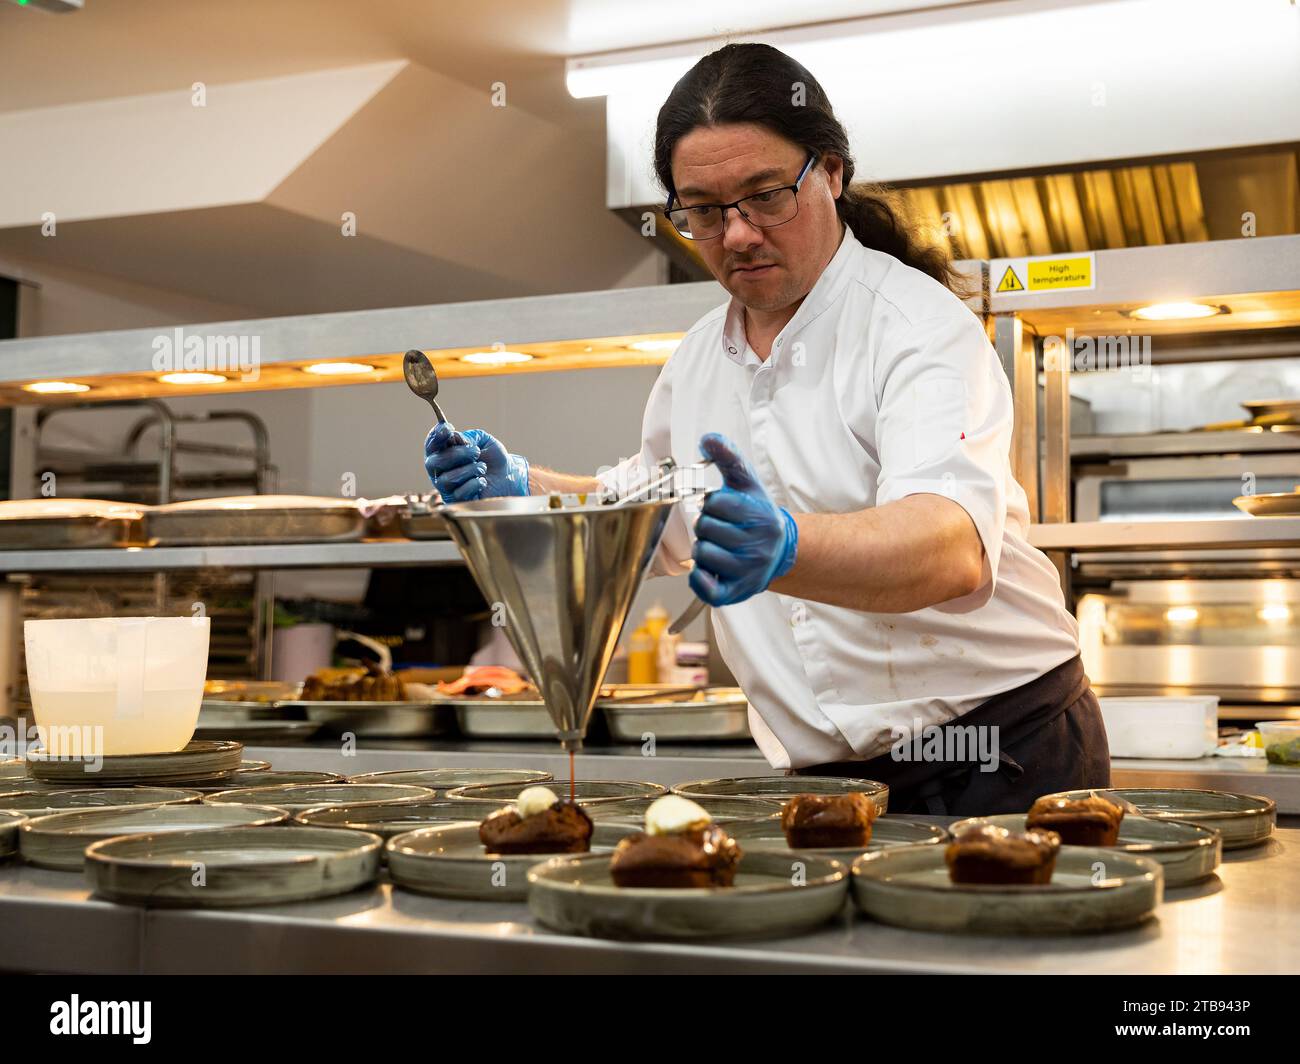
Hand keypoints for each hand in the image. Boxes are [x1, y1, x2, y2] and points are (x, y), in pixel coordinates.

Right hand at [423, 423, 529, 500]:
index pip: (432, 445)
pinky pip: (458, 493)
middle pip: (434, 462)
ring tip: (483, 467)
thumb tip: (455, 437)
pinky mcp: (457, 502)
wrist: (510, 479)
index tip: (448, 429)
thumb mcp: (485, 441)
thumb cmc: (494, 460)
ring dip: (468, 470)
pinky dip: (473, 484)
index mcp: (444, 454)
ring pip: (446, 479)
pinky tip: (482, 481)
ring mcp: (447, 488)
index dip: (436, 436)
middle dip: (456, 454)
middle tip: (476, 452)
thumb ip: (471, 436)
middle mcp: (441, 471)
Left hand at [689, 433, 797, 606]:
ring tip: (718, 546)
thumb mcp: (747, 482)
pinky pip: (706, 589)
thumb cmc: (756, 513)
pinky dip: (699, 578)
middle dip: (707, 525)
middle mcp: (757, 545)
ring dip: (703, 548)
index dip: (712, 503)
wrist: (778, 549)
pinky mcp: (737, 592)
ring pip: (702, 554)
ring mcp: (747, 571)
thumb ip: (728, 456)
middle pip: (706, 529)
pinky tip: (707, 568)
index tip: (722, 507)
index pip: (716, 503)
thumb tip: (708, 438)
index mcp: (760, 516)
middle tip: (720, 528)